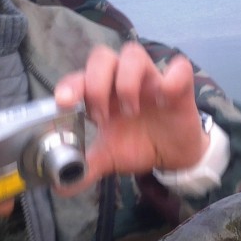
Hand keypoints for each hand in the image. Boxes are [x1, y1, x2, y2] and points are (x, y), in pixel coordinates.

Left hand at [54, 43, 208, 190]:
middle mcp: (122, 80)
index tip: (64, 103)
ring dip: (126, 82)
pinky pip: (179, 67)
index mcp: (102, 93)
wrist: (174, 156)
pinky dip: (171, 79)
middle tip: (101, 117)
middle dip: (96, 83)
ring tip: (131, 112)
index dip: (70, 85)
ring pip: (133, 54)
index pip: (79, 76)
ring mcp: (150, 80)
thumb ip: (86, 167)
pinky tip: (165, 100)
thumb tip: (60, 187)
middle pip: (102, 56)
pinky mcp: (179, 87)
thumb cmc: (139, 146)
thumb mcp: (110, 158)